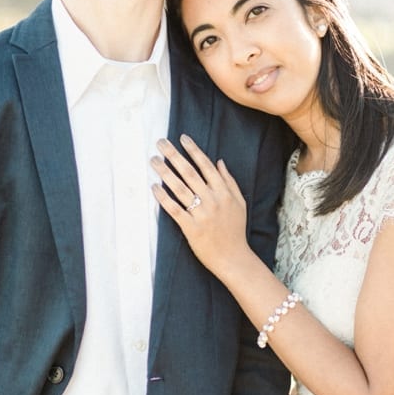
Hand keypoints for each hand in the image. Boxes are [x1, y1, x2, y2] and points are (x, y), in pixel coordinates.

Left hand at [151, 135, 250, 277]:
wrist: (233, 257)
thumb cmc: (235, 229)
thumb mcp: (240, 203)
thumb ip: (230, 181)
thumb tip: (219, 161)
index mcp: (224, 192)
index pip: (206, 166)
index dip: (193, 150)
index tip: (182, 138)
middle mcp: (212, 200)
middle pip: (189, 173)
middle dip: (173, 155)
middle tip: (160, 142)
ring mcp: (201, 214)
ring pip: (179, 188)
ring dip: (165, 172)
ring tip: (153, 160)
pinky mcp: (191, 227)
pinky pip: (174, 209)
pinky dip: (163, 198)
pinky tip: (154, 187)